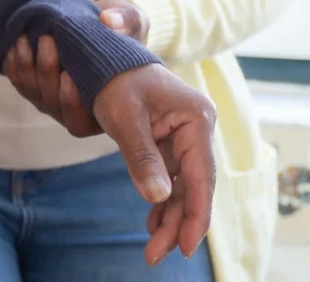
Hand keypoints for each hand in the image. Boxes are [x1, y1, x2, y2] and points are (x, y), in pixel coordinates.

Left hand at [3, 0, 150, 136]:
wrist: (101, 25)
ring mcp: (54, 99)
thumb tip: (108, 21)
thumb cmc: (124, 30)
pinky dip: (14, 67)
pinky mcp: (38, 86)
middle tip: (47, 40)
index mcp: (105, 106)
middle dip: (46, 73)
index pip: (81, 120)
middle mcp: (76, 110)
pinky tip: (13, 48)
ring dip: (26, 67)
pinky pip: (20, 83)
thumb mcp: (132, 23)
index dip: (71, 102)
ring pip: (33, 94)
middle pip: (52, 105)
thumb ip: (126, 22)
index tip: (68, 76)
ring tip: (25, 39)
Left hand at [93, 63, 216, 265]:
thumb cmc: (117, 79)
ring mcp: (185, 137)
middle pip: (193, 188)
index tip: (185, 248)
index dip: (195, 216)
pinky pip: (170, 178)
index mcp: (196, 119)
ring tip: (153, 248)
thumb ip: (142, 158)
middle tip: (155, 256)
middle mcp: (197, 130)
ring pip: (182, 187)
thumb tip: (157, 199)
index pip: (202, 177)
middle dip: (177, 224)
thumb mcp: (125, 118)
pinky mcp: (170, 142)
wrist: (107, 54)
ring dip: (169, 217)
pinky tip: (152, 223)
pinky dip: (161, 201)